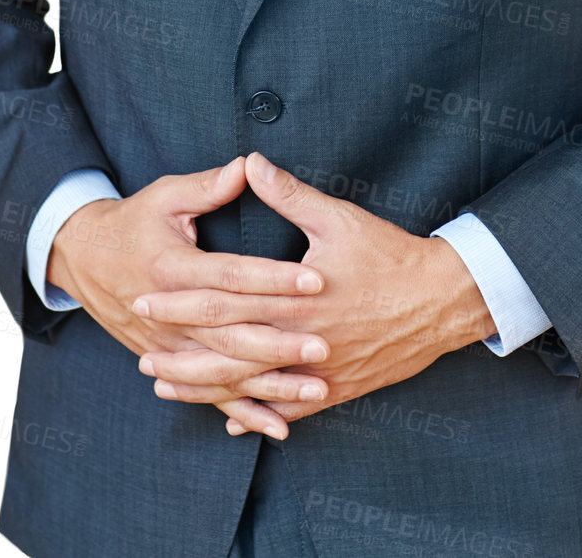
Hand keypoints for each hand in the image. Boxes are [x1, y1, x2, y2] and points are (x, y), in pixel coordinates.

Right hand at [46, 156, 331, 437]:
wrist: (85, 260)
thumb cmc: (132, 221)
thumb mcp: (164, 196)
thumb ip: (207, 186)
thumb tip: (249, 166)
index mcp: (172, 268)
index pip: (231, 276)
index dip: (273, 278)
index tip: (315, 279)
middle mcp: (170, 315)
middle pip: (232, 332)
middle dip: (280, 341)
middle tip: (324, 344)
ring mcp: (168, 346)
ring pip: (226, 371)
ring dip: (271, 383)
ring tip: (316, 387)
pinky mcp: (170, 363)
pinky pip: (211, 395)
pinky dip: (245, 412)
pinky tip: (279, 425)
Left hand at [131, 152, 495, 435]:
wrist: (440, 301)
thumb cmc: (388, 254)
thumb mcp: (338, 216)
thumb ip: (289, 194)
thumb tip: (250, 161)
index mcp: (295, 296)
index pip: (225, 299)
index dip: (182, 301)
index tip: (145, 298)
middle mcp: (301, 339)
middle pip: (227, 351)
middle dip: (181, 353)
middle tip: (141, 353)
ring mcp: (317, 370)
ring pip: (250, 387)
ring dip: (205, 388)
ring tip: (166, 388)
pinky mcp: (335, 388)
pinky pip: (288, 408)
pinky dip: (255, 413)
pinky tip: (228, 420)